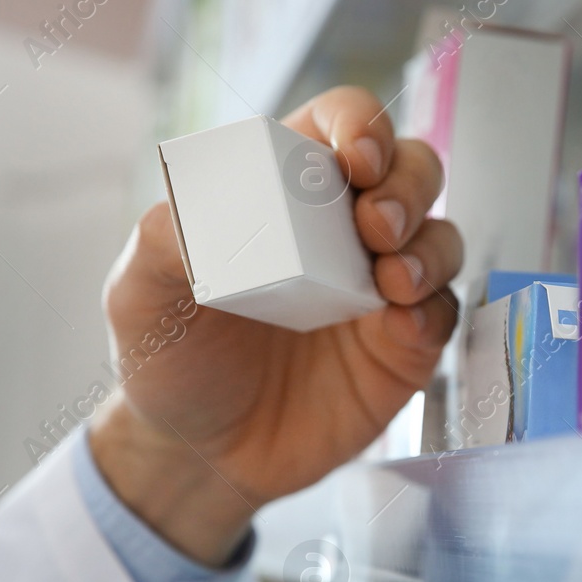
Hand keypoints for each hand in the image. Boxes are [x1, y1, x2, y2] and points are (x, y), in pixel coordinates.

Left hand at [90, 87, 461, 565]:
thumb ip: (161, 242)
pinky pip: (442, 314)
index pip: (340, 125)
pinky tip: (400, 325)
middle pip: (412, 171)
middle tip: (374, 224)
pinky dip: (433, 310)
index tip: (352, 158)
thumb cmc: (170, 360)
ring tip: (392, 278)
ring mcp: (380, 288)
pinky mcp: (403, 349)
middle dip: (407, 184)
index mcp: (285, 191)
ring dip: (428, 247)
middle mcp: (343, 230)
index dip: (360, 125)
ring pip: (440, 238)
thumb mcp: (140, 297)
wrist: (196, 456)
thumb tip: (200, 208)